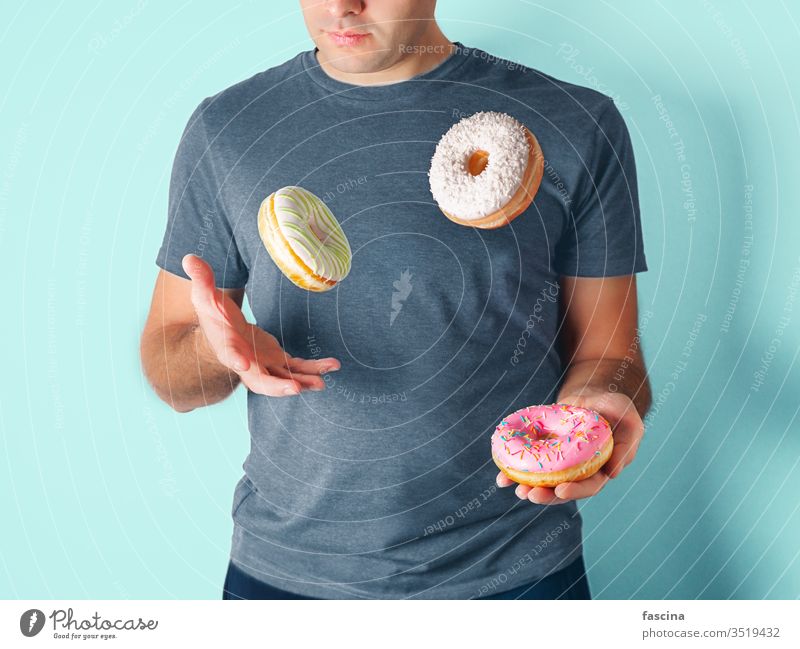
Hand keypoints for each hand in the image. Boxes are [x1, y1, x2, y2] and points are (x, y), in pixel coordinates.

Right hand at [181, 254, 339, 396]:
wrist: (224, 334)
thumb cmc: (214, 316)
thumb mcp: (205, 296)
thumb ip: (201, 280)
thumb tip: (189, 258)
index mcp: (226, 346)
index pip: (228, 354)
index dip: (234, 359)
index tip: (241, 364)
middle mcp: (246, 363)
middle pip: (260, 381)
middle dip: (277, 386)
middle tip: (295, 389)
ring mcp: (264, 365)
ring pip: (283, 379)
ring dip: (303, 382)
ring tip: (321, 383)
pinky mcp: (279, 361)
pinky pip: (298, 368)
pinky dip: (314, 369)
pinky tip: (333, 365)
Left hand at [496, 389, 644, 504]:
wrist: (593, 394)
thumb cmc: (616, 407)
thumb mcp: (629, 422)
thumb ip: (626, 446)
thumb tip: (612, 474)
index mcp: (602, 469)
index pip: (590, 485)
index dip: (576, 491)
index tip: (560, 490)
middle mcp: (581, 471)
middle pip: (564, 488)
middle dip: (546, 495)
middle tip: (529, 494)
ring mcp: (563, 463)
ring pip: (546, 481)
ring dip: (530, 487)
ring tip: (517, 489)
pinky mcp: (547, 453)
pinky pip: (532, 465)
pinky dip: (516, 471)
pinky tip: (502, 478)